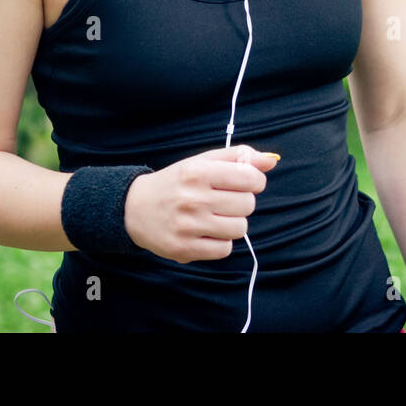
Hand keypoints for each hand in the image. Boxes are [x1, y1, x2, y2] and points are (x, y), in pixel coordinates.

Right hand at [124, 145, 277, 263]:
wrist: (135, 208)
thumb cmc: (176, 182)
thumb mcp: (202, 162)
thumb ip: (238, 157)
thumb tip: (271, 161)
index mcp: (198, 171)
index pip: (251, 178)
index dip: (254, 181)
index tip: (244, 183)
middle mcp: (193, 198)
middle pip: (247, 204)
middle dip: (241, 202)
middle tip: (222, 201)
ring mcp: (188, 225)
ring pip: (240, 228)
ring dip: (232, 223)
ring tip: (214, 217)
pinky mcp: (184, 248)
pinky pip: (225, 249)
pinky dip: (221, 242)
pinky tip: (207, 232)